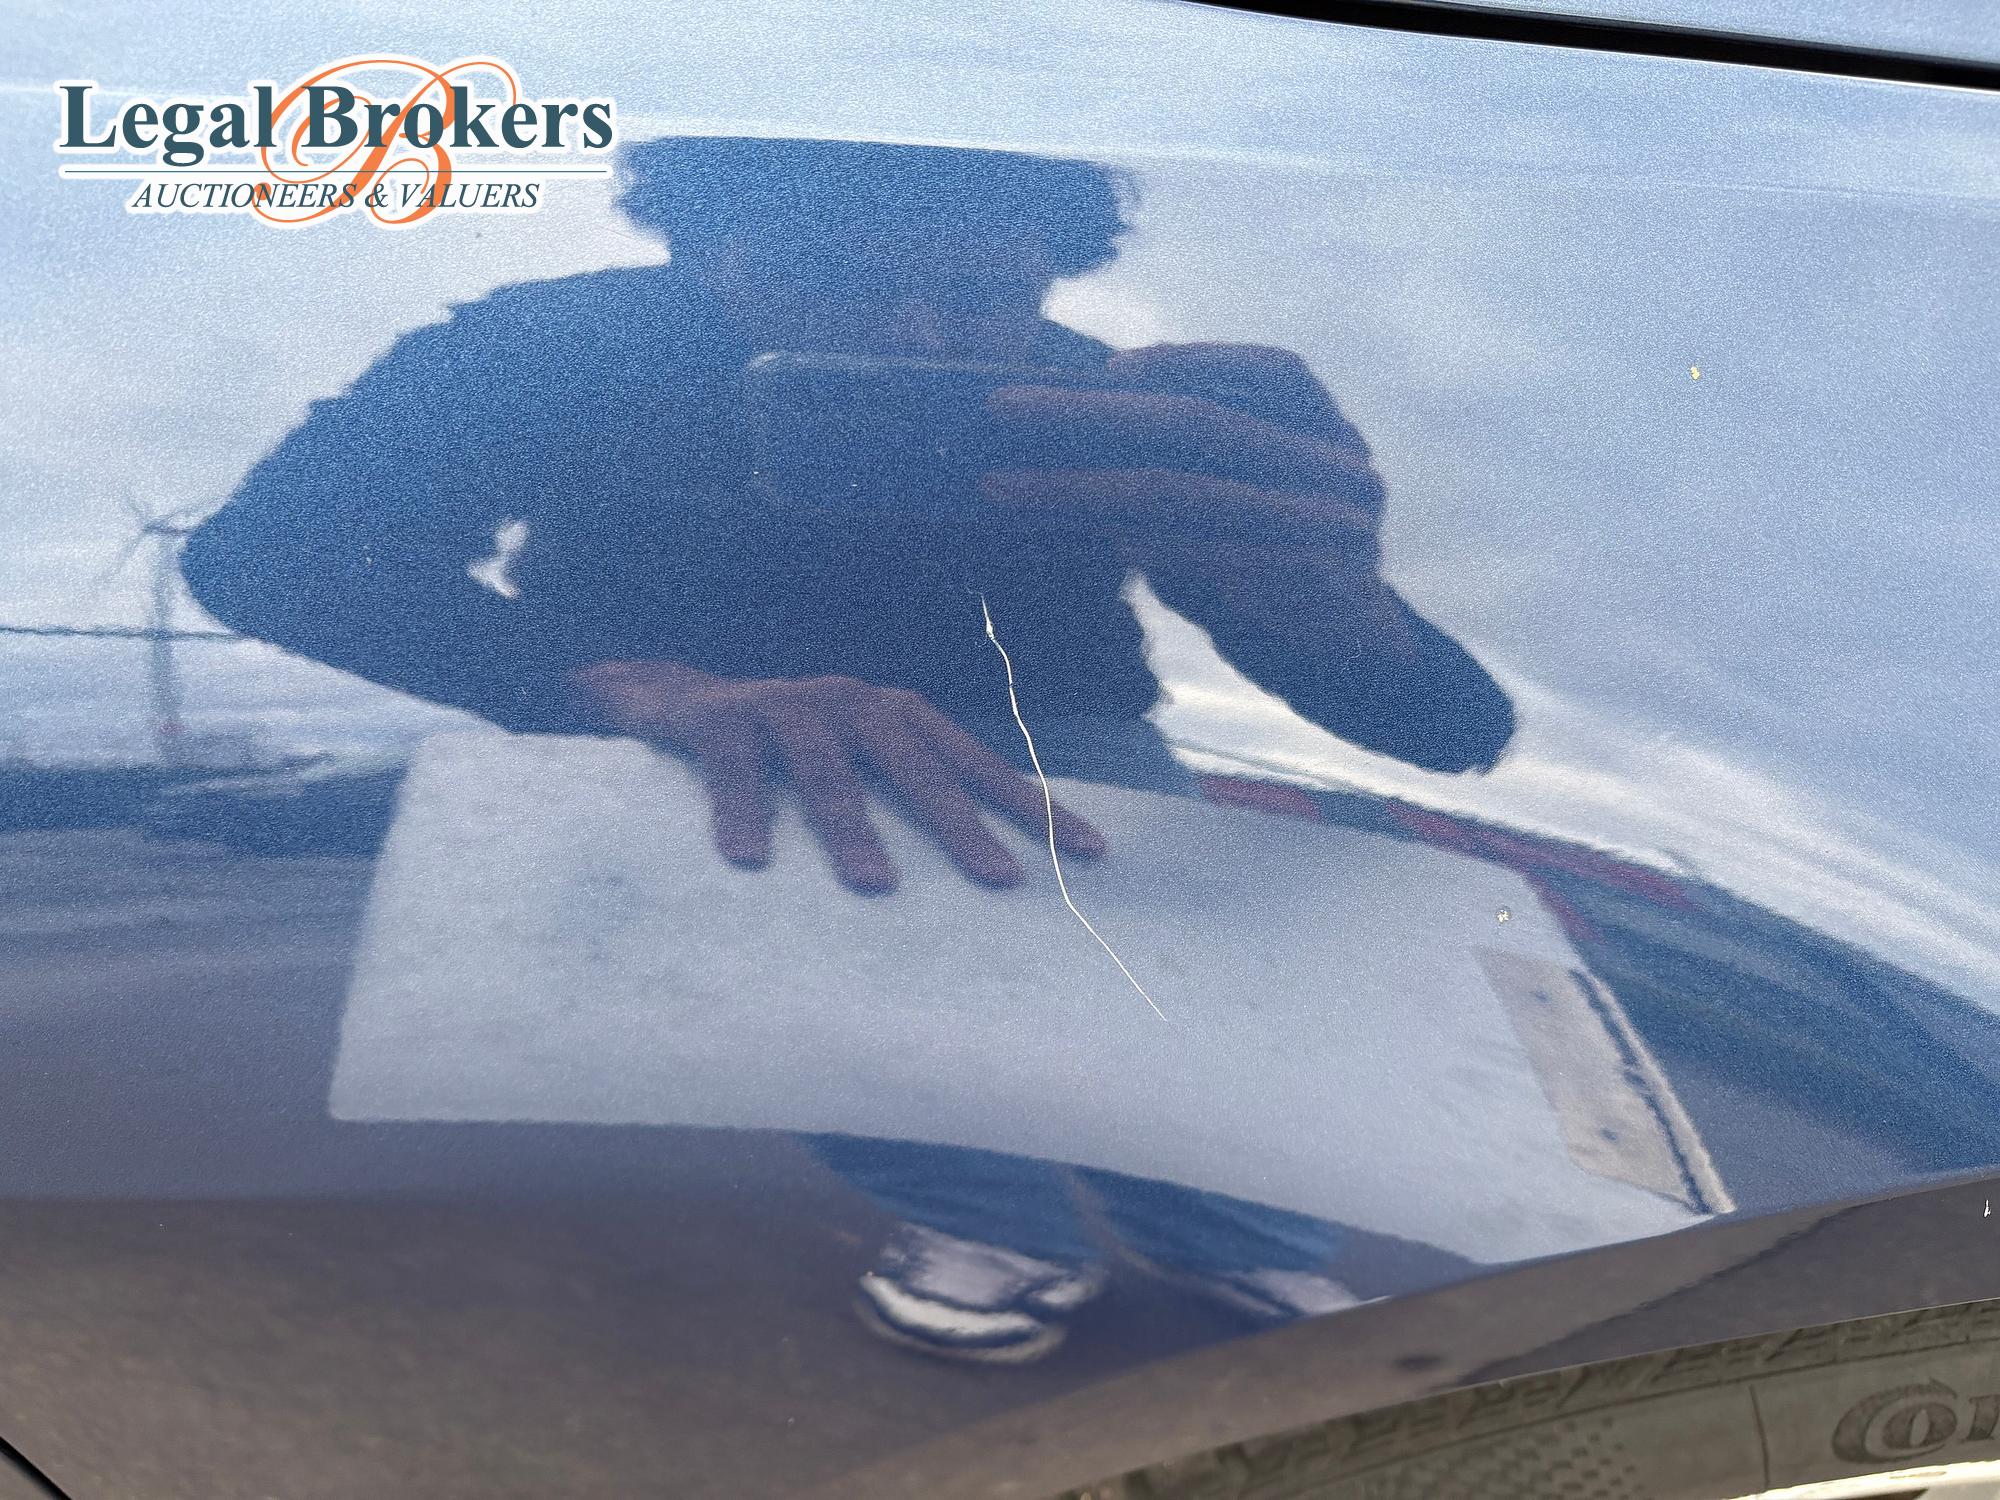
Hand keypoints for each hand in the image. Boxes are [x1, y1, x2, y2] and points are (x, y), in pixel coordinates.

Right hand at [571, 661, 1104, 894]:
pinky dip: (744, 812)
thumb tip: (990, 870)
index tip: (1092, 854)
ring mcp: (786, 705)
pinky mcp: (720, 718)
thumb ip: (905, 794)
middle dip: (961, 826)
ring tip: (877, 886)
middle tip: (1000, 881)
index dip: (1034, 807)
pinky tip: (751, 859)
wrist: (668, 698)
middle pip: (917, 767)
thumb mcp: (852, 761)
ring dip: (853, 830)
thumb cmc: (781, 749)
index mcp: (896, 715)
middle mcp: (851, 701)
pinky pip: (736, 769)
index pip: (977, 765)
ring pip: (829, 772)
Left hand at [982, 341, 1382, 562]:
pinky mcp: (1311, 595)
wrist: (1350, 663)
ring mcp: (1335, 532)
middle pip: (1208, 426)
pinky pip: (1208, 560)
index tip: (1106, 368)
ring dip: (1084, 489)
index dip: (1190, 361)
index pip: (1272, 373)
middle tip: (1003, 408)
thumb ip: (1189, 459)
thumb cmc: (1271, 565)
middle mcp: (1343, 470)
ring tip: (1005, 486)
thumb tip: (1065, 427)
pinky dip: (1142, 545)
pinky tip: (1086, 538)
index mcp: (1331, 431)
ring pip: (1191, 494)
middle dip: (1093, 413)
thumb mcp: (1243, 497)